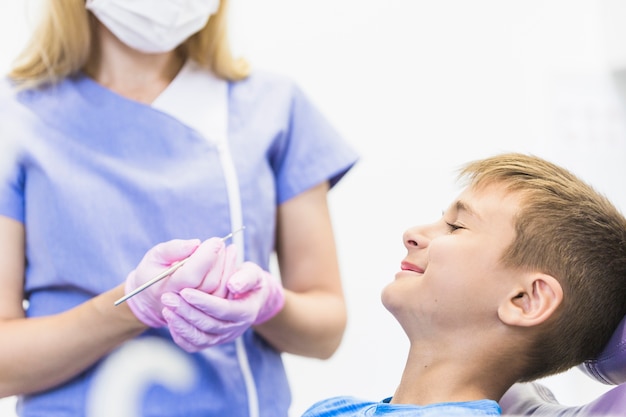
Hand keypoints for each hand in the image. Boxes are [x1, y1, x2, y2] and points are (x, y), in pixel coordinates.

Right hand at [125, 237, 225, 326]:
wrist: (151, 299)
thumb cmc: (153, 273)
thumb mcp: (155, 256)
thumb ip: (173, 249)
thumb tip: (196, 243)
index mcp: (167, 288)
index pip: (191, 275)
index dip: (206, 257)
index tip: (215, 241)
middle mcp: (183, 302)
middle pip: (209, 282)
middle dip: (218, 259)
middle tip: (220, 243)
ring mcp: (197, 309)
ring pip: (220, 290)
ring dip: (228, 267)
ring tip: (228, 250)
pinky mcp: (207, 309)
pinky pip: (224, 295)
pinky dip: (230, 276)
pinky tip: (230, 261)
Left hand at [161, 251, 284, 351]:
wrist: (248, 296)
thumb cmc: (247, 280)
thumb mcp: (253, 274)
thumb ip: (246, 277)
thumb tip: (234, 285)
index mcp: (246, 311)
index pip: (224, 310)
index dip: (204, 302)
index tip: (185, 291)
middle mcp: (235, 328)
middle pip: (209, 325)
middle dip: (187, 312)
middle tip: (168, 297)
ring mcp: (223, 337)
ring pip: (200, 338)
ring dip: (181, 324)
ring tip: (166, 308)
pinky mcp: (212, 341)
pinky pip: (194, 345)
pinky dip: (181, 335)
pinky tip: (170, 320)